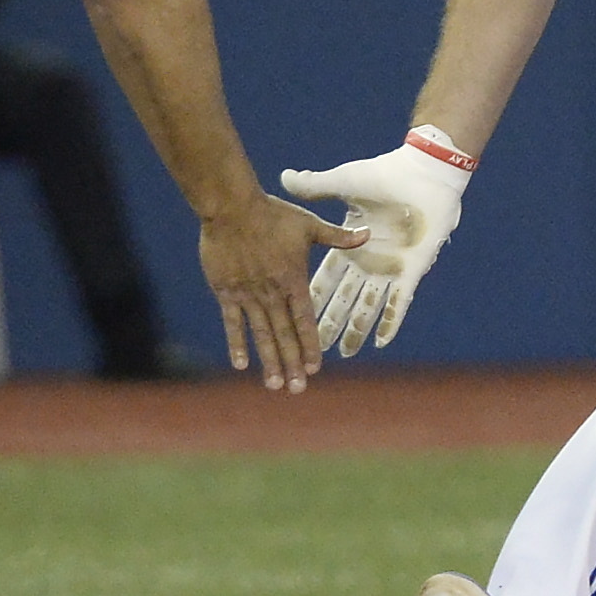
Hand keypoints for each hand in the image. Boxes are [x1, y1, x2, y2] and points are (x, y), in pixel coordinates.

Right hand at [199, 193, 361, 390]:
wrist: (231, 207)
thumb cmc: (272, 214)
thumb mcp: (309, 225)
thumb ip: (338, 236)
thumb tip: (368, 235)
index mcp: (293, 279)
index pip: (305, 319)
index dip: (310, 345)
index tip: (315, 367)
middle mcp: (271, 292)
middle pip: (284, 334)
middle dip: (292, 363)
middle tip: (298, 389)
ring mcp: (247, 294)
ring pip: (260, 334)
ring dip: (269, 361)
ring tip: (274, 385)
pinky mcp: (226, 291)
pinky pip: (233, 322)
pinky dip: (237, 344)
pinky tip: (242, 365)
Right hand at [281, 134, 472, 355]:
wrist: (422, 173)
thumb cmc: (383, 175)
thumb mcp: (344, 182)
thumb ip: (316, 187)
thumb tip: (285, 177)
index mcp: (350, 245)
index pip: (325, 279)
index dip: (313, 300)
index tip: (292, 319)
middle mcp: (366, 263)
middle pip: (342, 301)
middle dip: (328, 324)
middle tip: (316, 345)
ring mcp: (389, 270)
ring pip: (367, 308)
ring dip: (355, 330)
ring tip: (343, 354)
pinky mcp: (411, 272)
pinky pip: (399, 303)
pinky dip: (390, 322)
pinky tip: (381, 342)